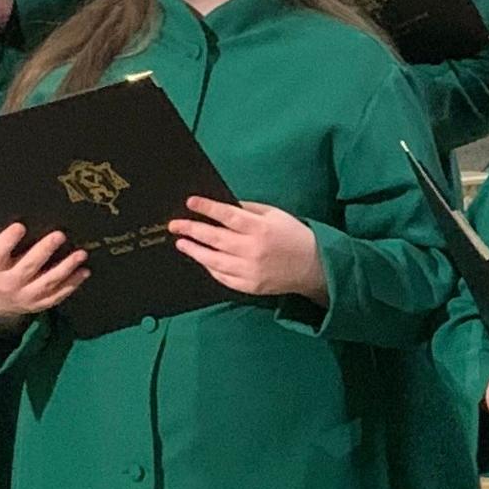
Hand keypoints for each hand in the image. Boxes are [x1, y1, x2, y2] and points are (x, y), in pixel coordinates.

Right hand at [0, 219, 87, 327]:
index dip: (8, 241)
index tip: (20, 226)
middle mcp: (9, 284)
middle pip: (28, 267)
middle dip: (44, 251)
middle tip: (60, 234)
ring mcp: (26, 296)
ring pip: (47, 283)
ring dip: (66, 268)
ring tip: (81, 254)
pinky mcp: (39, 304)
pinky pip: (57, 295)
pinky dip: (72, 285)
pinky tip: (84, 272)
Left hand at [169, 196, 325, 300]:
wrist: (313, 267)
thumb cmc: (293, 235)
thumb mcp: (275, 214)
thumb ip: (249, 209)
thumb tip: (222, 206)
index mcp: (260, 228)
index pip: (227, 215)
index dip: (207, 208)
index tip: (190, 202)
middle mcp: (253, 250)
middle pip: (215, 238)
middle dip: (192, 230)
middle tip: (175, 225)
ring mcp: (250, 271)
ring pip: (214, 260)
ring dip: (195, 251)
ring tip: (182, 243)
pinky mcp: (249, 286)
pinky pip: (223, 277)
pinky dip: (210, 268)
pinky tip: (202, 259)